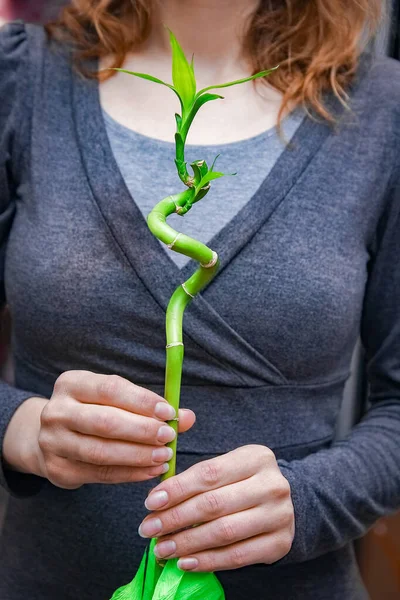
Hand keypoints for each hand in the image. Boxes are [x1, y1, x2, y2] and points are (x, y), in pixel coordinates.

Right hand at [3, 370, 194, 488]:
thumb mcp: (115, 400)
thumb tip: (187, 417)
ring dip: (138, 456)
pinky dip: (130, 474)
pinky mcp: (58, 470)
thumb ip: (150, 407)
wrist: (52, 436)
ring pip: (101, 452)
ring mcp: (54, 442)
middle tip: (169, 437)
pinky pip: (100, 474)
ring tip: (165, 456)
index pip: (111, 389)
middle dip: (142, 431)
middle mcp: (57, 411)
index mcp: (72, 383)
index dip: (142, 401)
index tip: (169, 412)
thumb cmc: (94, 411)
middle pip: (105, 422)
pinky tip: (151, 471)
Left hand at [139, 445, 293, 571]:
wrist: (283, 504)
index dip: (177, 489)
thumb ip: (197, 479)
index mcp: (256, 457)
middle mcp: (272, 484)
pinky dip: (207, 561)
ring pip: (224, 532)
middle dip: (175, 518)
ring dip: (187, 543)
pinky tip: (186, 562)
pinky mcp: (279, 543)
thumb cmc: (243, 484)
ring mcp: (279, 515)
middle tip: (149, 529)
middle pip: (214, 504)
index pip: (209, 473)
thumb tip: (157, 500)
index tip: (151, 502)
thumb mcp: (227, 469)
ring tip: (162, 548)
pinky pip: (236, 556)